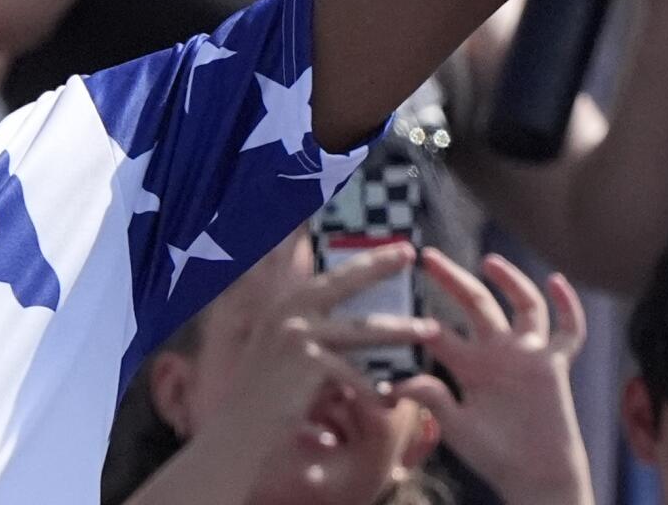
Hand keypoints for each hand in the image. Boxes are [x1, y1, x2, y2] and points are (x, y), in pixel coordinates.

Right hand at [198, 245, 437, 442]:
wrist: (238, 432)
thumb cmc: (263, 396)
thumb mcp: (279, 351)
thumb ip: (306, 329)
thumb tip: (339, 315)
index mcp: (282, 303)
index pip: (322, 271)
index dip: (349, 253)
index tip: (375, 236)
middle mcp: (287, 310)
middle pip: (343, 281)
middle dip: (378, 264)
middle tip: (408, 252)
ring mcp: (296, 334)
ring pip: (362, 329)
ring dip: (399, 329)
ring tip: (429, 329)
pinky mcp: (307, 362)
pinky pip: (354, 374)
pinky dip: (373, 389)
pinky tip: (390, 400)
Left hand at [394, 251, 592, 504]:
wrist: (535, 479)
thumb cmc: (494, 456)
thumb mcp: (456, 427)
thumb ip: (431, 400)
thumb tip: (396, 382)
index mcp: (468, 365)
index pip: (439, 331)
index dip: (417, 321)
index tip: (394, 299)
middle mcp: (497, 352)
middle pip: (475, 302)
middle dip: (452, 277)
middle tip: (428, 256)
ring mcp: (527, 355)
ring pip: (522, 305)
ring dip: (509, 279)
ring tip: (488, 261)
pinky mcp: (554, 365)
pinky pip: (568, 331)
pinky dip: (568, 305)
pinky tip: (557, 281)